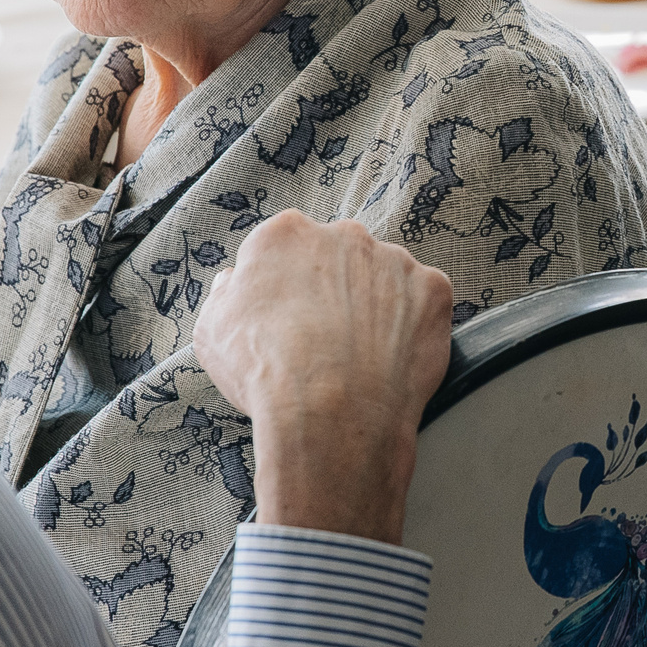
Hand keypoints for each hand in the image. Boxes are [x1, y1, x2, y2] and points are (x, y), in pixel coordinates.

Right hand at [192, 212, 454, 545]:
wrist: (329, 412)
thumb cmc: (266, 372)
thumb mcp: (213, 331)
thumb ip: (226, 294)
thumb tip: (235, 281)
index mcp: (285, 234)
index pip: (286, 249)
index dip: (286, 286)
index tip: (288, 316)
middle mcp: (343, 234)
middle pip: (339, 256)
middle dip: (335, 288)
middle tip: (327, 336)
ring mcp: (394, 260)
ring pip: (385, 277)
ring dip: (377, 303)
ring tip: (362, 353)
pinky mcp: (433, 290)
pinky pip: (425, 301)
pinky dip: (415, 324)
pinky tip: (393, 355)